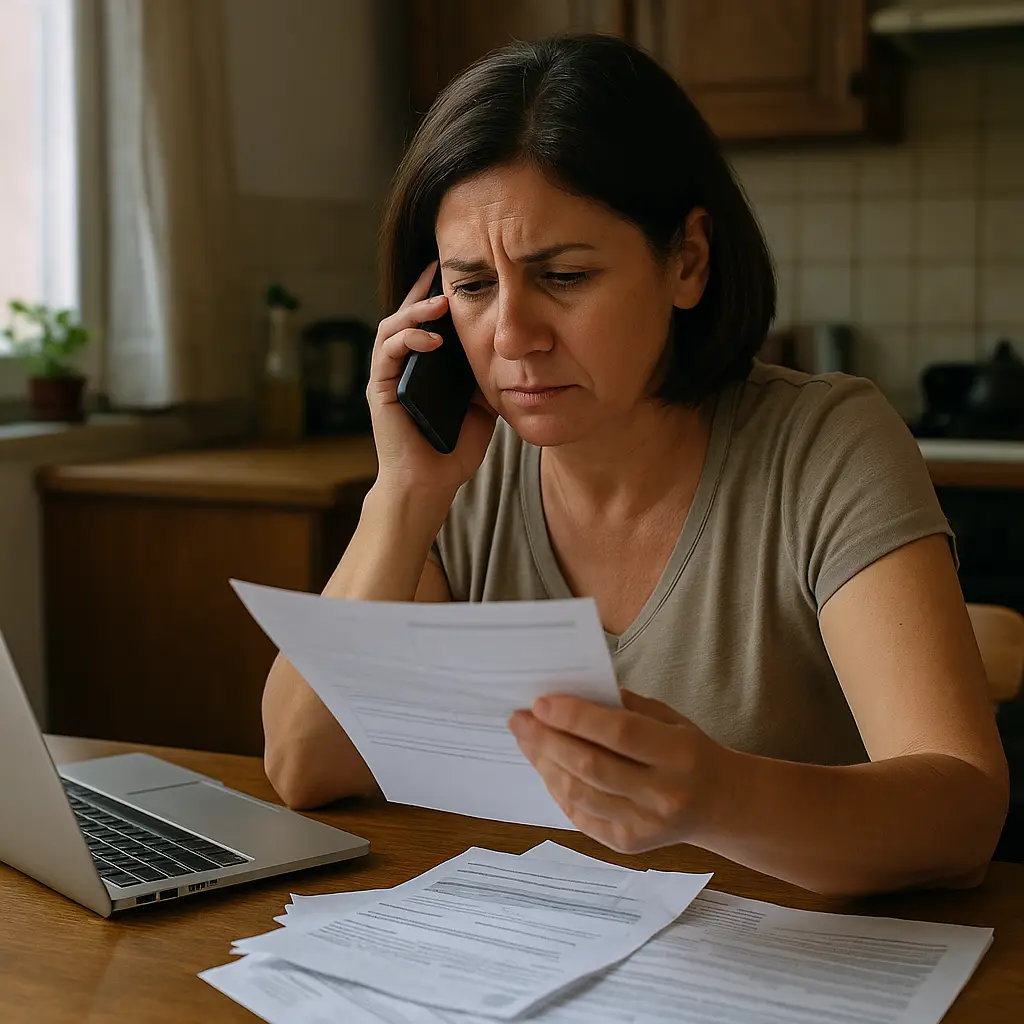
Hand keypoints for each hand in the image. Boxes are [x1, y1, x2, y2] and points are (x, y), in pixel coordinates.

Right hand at [368, 261, 496, 496]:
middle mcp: (403, 366)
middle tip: (442, 271)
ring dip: (415, 310)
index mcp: (425, 367)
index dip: (438, 296)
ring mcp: (389, 375)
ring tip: (441, 301)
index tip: (456, 273)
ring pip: (393, 326)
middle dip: (423, 290)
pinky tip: (431, 339)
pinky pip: (387, 352)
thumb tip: (510, 351)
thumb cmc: (454, 449)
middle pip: (407, 315)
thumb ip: (486, 377)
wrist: (431, 484)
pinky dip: (408, 339)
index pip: (428, 322)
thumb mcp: (482, 406)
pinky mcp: (380, 389)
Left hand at [509, 689, 726, 853]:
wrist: (721, 804)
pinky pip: (581, 815)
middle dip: (547, 740)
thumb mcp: (670, 719)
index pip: (618, 733)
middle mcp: (662, 794)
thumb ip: (625, 708)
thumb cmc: (689, 750)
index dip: (575, 717)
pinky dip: (558, 789)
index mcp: (678, 754)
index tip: (540, 703)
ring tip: (527, 740)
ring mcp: (644, 825)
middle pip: (590, 766)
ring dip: (545, 764)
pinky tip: (546, 767)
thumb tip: (569, 696)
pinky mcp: (628, 845)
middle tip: (520, 720)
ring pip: (579, 793)